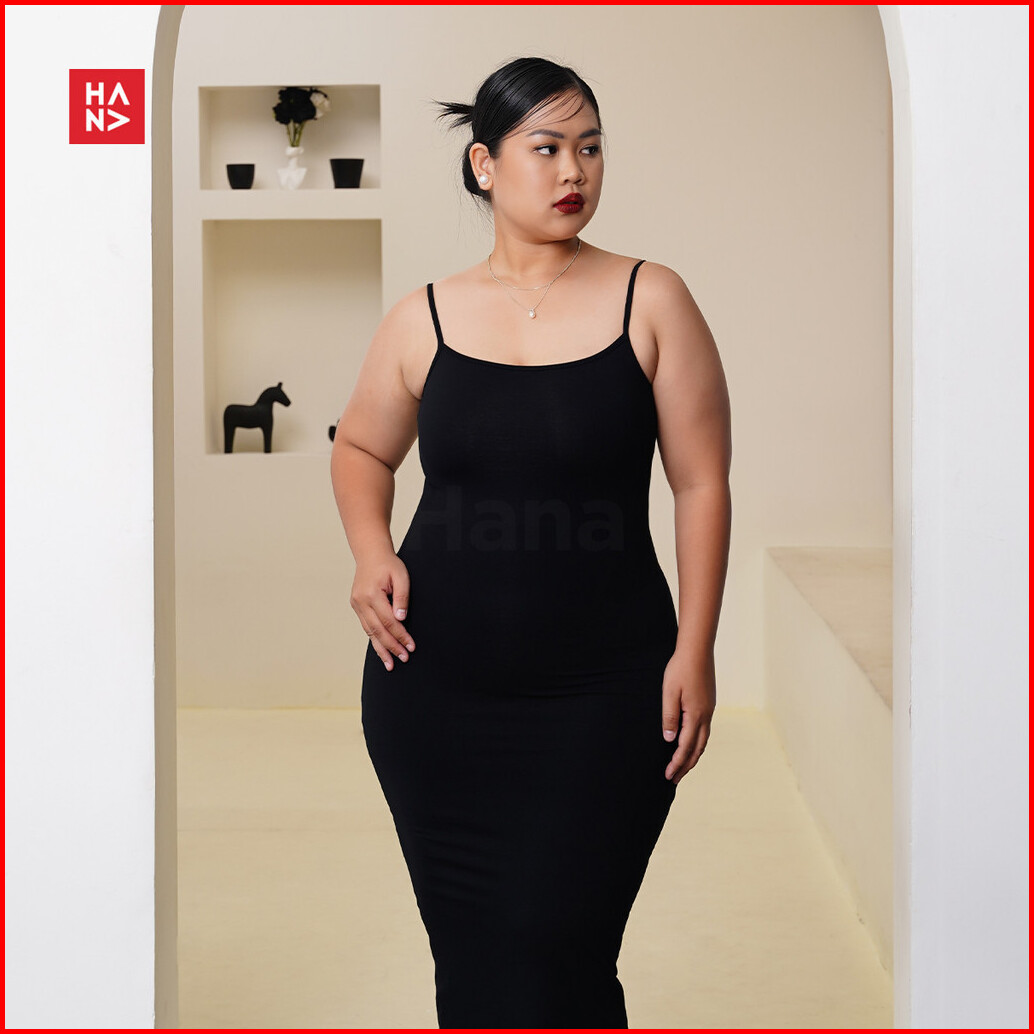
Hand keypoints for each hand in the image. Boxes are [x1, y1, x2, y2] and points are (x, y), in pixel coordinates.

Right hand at [350, 553, 414, 671]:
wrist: (370, 554)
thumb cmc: (388, 564)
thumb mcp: (401, 576)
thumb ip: (402, 597)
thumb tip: (401, 619)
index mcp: (371, 594)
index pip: (389, 621)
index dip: (401, 636)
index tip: (411, 646)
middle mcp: (361, 602)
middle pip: (378, 631)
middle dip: (392, 647)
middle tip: (403, 659)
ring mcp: (356, 605)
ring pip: (369, 632)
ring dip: (381, 649)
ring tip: (390, 664)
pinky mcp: (357, 607)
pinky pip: (366, 627)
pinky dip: (374, 639)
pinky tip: (381, 650)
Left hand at [661, 650, 715, 784]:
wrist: (697, 650)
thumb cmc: (680, 669)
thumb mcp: (669, 693)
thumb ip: (669, 717)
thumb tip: (669, 740)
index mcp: (695, 715)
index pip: (685, 747)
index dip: (677, 763)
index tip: (668, 775)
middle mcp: (705, 716)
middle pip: (697, 749)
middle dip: (686, 765)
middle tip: (674, 779)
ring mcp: (709, 710)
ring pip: (703, 741)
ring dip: (693, 756)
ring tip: (683, 766)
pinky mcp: (709, 704)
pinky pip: (704, 730)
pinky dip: (698, 743)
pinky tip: (691, 743)